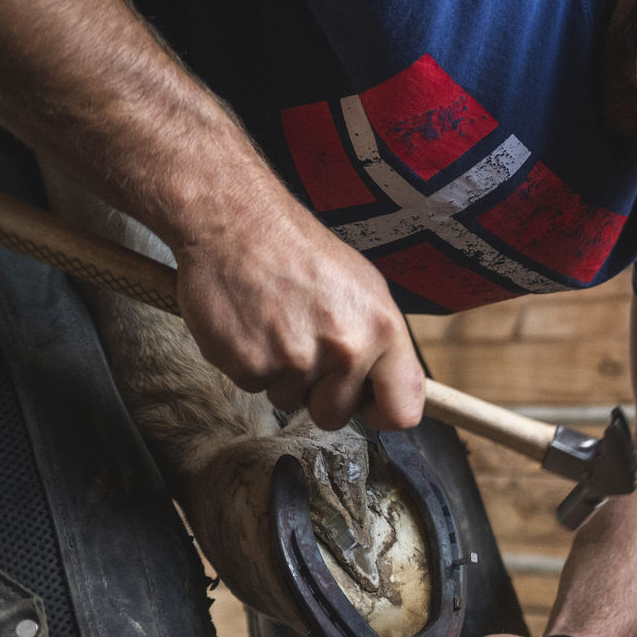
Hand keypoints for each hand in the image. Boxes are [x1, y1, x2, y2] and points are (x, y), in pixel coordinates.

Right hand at [173, 200, 422, 431]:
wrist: (234, 221)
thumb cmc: (300, 252)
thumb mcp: (364, 288)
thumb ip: (381, 344)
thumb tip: (388, 393)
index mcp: (383, 329)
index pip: (402, 409)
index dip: (382, 414)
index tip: (367, 405)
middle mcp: (346, 348)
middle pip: (337, 415)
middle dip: (319, 393)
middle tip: (304, 346)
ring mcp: (296, 360)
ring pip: (291, 402)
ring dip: (282, 375)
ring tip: (276, 324)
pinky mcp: (251, 365)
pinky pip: (255, 388)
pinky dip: (250, 364)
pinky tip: (251, 326)